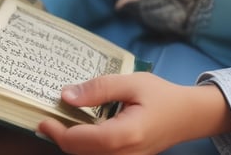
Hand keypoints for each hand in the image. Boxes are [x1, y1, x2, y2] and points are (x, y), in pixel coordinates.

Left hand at [38, 72, 230, 154]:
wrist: (188, 116)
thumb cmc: (162, 96)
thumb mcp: (131, 82)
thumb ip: (99, 88)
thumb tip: (66, 95)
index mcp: (125, 135)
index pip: (80, 141)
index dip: (56, 132)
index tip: (42, 119)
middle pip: (79, 153)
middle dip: (60, 137)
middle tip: (47, 116)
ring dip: (71, 141)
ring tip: (61, 120)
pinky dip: (84, 144)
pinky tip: (80, 128)